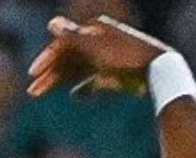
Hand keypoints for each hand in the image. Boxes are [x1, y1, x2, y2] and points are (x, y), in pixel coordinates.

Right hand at [27, 15, 170, 98]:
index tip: (34, 75)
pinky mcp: (117, 74)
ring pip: (78, 70)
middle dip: (50, 75)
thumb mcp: (98, 47)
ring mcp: (107, 59)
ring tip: (43, 94)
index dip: (46, 60)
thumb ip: (74, 37)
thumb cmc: (128, 56)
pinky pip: (96, 81)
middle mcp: (98, 43)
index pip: (62, 45)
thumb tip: (51, 23)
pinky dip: (86, 88)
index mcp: (93, 31)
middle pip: (68, 59)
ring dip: (61, 82)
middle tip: (33, 92)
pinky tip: (76, 96)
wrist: (162, 71)